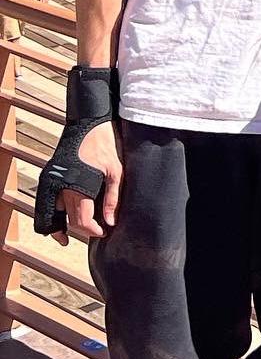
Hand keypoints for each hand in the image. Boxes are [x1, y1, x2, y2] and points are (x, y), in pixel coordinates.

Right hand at [53, 122, 121, 245]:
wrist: (88, 124)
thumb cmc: (105, 146)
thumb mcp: (115, 171)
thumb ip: (113, 198)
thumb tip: (110, 222)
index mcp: (78, 188)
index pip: (81, 222)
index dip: (93, 230)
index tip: (103, 232)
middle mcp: (61, 189)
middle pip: (68, 221)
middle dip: (82, 229)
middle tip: (96, 230)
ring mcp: (51, 184)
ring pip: (52, 216)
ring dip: (61, 226)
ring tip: (74, 233)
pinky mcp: (48, 178)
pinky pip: (46, 204)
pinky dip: (52, 215)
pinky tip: (61, 219)